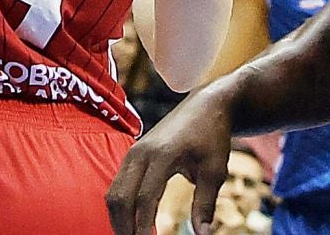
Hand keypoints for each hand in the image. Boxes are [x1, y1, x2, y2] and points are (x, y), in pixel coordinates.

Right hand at [106, 83, 235, 234]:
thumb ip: (205, 204)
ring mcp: (134, 152)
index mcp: (162, 155)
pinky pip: (118, 184)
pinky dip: (121, 206)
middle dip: (123, 228)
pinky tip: (131, 223)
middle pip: (120, 197)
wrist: (206, 106)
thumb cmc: (212, 137)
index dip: (143, 228)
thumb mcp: (215, 171)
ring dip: (119, 218)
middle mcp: (141, 152)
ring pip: (114, 192)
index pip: (145, 199)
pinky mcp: (133, 154)